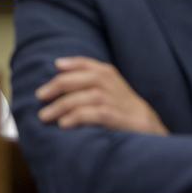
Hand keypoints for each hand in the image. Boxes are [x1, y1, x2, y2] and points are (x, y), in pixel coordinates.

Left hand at [35, 56, 167, 134]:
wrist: (151, 129)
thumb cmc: (123, 108)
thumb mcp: (109, 88)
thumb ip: (88, 79)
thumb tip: (58, 70)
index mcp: (108, 73)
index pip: (85, 63)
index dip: (68, 64)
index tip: (54, 67)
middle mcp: (110, 83)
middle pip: (77, 79)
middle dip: (55, 87)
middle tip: (40, 96)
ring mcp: (114, 100)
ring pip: (81, 98)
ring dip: (60, 106)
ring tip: (45, 116)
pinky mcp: (117, 118)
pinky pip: (93, 114)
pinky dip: (76, 118)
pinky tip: (64, 124)